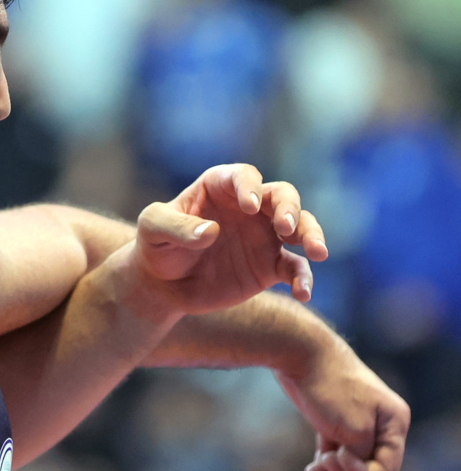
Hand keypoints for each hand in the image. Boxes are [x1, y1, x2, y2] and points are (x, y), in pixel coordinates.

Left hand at [133, 164, 328, 315]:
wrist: (162, 284)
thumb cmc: (156, 246)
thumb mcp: (153, 229)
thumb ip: (177, 227)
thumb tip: (210, 232)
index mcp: (220, 187)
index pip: (244, 176)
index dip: (249, 187)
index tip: (248, 206)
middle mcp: (249, 208)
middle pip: (283, 196)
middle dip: (290, 208)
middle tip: (286, 228)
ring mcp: (263, 236)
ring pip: (300, 227)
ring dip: (312, 235)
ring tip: (317, 252)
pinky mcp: (269, 267)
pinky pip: (295, 269)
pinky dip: (304, 279)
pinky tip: (302, 293)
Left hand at [274, 343, 410, 470]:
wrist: (298, 352)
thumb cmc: (329, 388)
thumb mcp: (352, 430)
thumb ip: (361, 456)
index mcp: (395, 422)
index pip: (387, 469)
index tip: (336, 458)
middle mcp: (381, 423)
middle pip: (368, 469)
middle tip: (318, 466)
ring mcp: (356, 422)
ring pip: (348, 463)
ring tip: (312, 470)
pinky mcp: (332, 420)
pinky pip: (332, 453)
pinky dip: (323, 470)